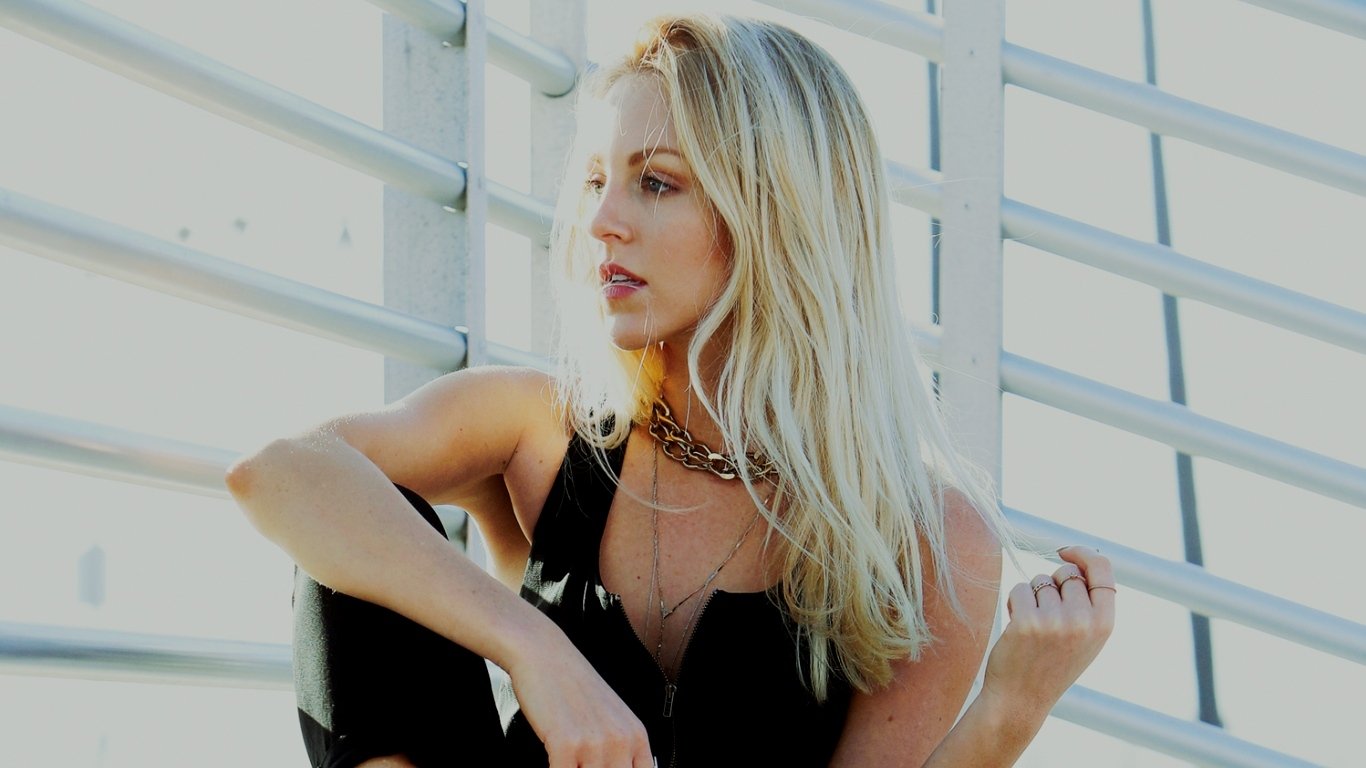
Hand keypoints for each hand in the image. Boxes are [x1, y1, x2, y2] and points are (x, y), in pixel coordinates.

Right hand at [504, 634, 655, 767]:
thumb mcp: (611, 717)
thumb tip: (619, 767)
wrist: (545, 654)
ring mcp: (594, 743)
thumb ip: (621, 750)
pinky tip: (551, 762)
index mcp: (636, 736)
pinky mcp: (566, 743)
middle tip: (579, 764)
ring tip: (566, 762)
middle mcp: (620, 741)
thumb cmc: (572, 684)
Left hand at [981, 546, 1115, 712]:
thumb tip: (1076, 560)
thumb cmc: (1052, 664)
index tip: (1065, 551)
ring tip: (1033, 626)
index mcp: (1105, 623)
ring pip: (1040, 580)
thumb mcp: (1086, 637)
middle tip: (1046, 614)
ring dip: (1031, 596)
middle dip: (1052, 584)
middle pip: (1067, 573)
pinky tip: (1016, 628)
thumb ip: (1089, 603)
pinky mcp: (1027, 621)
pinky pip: (1020, 589)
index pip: (1103, 570)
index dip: (1084, 554)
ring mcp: (1056, 621)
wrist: (1022, 699)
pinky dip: (1015, 602)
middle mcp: (1084, 620)